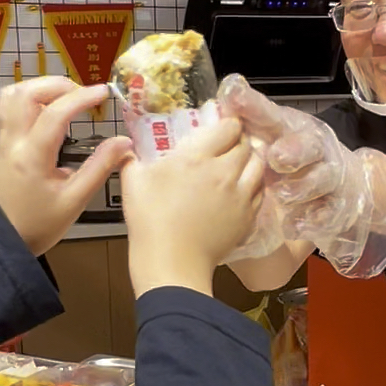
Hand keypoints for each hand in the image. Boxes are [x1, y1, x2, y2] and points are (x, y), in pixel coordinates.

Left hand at [0, 77, 131, 255]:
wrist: (6, 238)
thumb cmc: (40, 224)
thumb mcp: (76, 200)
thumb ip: (100, 168)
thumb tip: (124, 144)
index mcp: (32, 158)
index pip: (55, 114)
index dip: (81, 98)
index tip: (104, 93)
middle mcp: (14, 143)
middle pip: (27, 94)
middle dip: (59, 85)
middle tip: (85, 94)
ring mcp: (5, 141)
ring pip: (14, 96)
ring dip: (42, 88)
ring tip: (68, 97)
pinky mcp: (5, 143)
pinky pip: (11, 107)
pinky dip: (31, 98)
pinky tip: (51, 108)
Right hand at [122, 117, 264, 297]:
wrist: (172, 262)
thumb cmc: (150, 221)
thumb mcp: (132, 182)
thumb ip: (130, 158)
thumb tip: (124, 147)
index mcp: (197, 156)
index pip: (229, 127)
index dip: (228, 124)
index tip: (220, 128)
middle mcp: (224, 171)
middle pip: (246, 144)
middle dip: (238, 142)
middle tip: (227, 147)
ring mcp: (240, 194)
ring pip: (259, 165)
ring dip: (250, 161)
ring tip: (238, 166)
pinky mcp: (248, 216)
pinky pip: (260, 191)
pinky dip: (254, 185)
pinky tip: (241, 189)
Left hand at [218, 75, 385, 277]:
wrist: (350, 185)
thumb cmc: (300, 158)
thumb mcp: (276, 136)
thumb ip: (248, 123)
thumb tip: (215, 105)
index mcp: (295, 128)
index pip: (274, 115)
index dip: (254, 107)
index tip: (233, 97)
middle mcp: (317, 149)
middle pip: (309, 145)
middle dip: (294, 150)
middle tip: (276, 157)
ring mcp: (331, 177)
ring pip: (321, 179)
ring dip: (301, 188)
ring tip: (282, 195)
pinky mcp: (339, 206)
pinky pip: (328, 214)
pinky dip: (312, 221)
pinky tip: (295, 226)